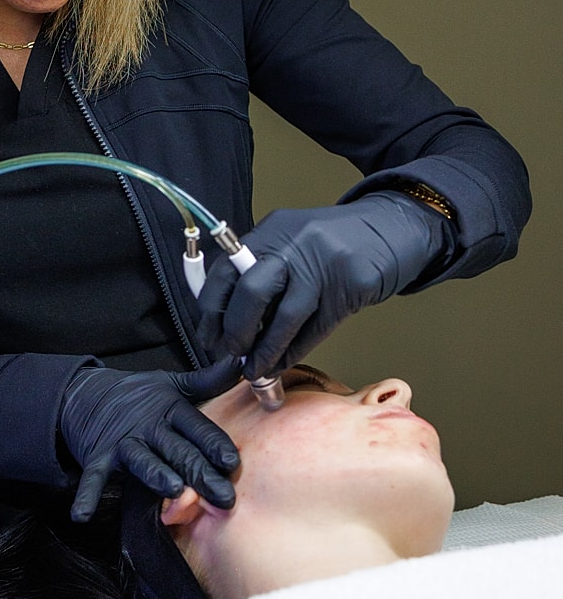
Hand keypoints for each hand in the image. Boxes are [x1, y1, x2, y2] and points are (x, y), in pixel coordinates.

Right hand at [59, 358, 241, 521]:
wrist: (87, 393)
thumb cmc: (139, 395)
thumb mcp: (174, 384)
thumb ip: (209, 380)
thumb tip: (241, 361)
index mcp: (170, 408)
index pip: (197, 427)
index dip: (214, 443)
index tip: (232, 461)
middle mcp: (147, 425)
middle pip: (178, 450)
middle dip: (200, 473)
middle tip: (222, 495)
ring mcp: (122, 442)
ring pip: (143, 461)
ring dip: (157, 475)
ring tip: (174, 490)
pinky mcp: (98, 456)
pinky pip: (93, 477)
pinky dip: (87, 494)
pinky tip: (83, 513)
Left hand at [197, 192, 448, 380]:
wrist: (388, 228)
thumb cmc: (331, 243)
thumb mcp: (290, 242)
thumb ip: (261, 270)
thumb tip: (228, 322)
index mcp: (271, 231)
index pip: (226, 270)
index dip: (212, 309)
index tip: (209, 335)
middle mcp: (294, 243)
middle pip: (252, 291)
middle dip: (236, 331)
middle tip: (232, 352)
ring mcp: (325, 263)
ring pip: (286, 317)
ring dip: (266, 351)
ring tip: (256, 369)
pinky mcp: (352, 284)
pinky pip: (316, 328)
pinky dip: (295, 350)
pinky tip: (283, 362)